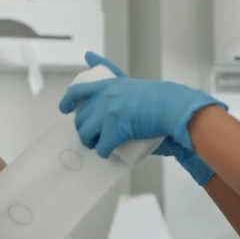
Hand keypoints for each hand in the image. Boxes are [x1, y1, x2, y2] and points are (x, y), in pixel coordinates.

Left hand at [64, 53, 225, 182]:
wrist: (175, 107)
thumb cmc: (162, 100)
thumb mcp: (137, 87)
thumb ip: (123, 91)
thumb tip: (113, 102)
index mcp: (110, 84)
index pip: (79, 89)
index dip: (68, 100)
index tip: (64, 108)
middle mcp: (105, 95)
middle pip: (81, 116)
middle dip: (83, 128)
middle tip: (91, 136)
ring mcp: (109, 111)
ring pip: (87, 132)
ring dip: (90, 141)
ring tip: (98, 145)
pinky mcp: (115, 128)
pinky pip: (102, 146)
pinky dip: (104, 152)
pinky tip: (108, 154)